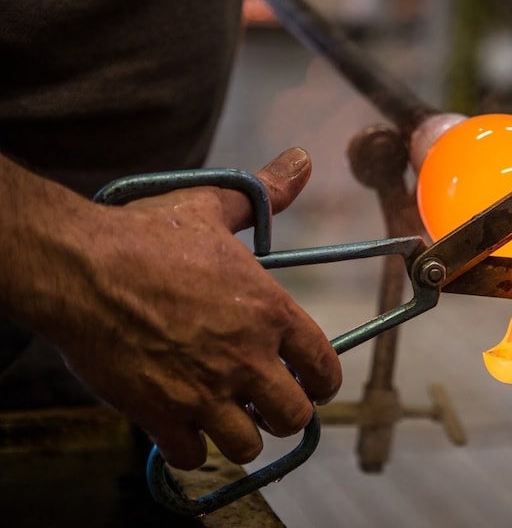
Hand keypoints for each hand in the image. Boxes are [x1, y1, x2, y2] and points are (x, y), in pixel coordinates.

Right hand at [55, 148, 340, 468]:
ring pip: (248, 445)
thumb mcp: (213, 207)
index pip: (324, 368)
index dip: (323, 380)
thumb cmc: (148, 237)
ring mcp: (204, 392)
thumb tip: (301, 162)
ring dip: (241, 433)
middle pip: (294, 416)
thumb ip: (264, 193)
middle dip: (285, 411)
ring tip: (227, 414)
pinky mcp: (161, 414)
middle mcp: (247, 359)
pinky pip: (192, 456)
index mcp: (270, 313)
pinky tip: (182, 422)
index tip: (312, 382)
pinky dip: (191, 447)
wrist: (80, 267)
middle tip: (266, 399)